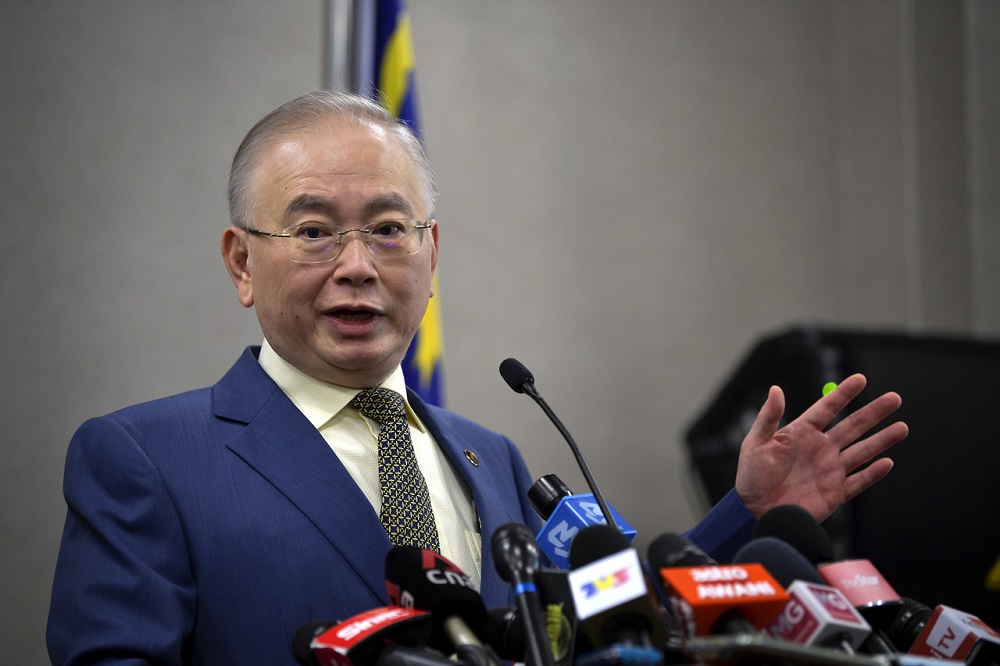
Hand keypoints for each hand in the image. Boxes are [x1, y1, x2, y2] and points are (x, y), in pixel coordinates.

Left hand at [734, 373, 907, 521]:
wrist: (754, 511)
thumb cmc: (751, 477)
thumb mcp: (755, 443)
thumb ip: (768, 417)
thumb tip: (776, 389)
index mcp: (801, 433)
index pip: (827, 409)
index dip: (843, 394)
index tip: (860, 379)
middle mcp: (820, 448)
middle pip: (852, 426)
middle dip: (873, 412)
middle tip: (894, 398)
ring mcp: (830, 470)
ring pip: (862, 451)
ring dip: (882, 440)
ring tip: (902, 427)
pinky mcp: (835, 492)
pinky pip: (858, 481)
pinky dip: (873, 473)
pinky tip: (887, 462)